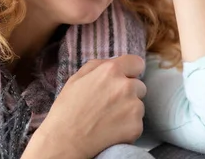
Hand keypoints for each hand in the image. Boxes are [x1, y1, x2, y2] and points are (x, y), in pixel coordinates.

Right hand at [32, 55, 146, 158]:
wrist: (66, 141)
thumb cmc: (67, 109)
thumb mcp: (76, 78)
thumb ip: (98, 66)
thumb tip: (113, 62)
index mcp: (110, 70)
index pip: (136, 62)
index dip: (130, 71)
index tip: (126, 78)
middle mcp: (125, 86)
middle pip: (139, 85)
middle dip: (129, 92)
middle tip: (110, 103)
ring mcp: (133, 107)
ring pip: (139, 105)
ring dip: (129, 110)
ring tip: (108, 118)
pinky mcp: (136, 126)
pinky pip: (137, 123)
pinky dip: (127, 127)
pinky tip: (111, 129)